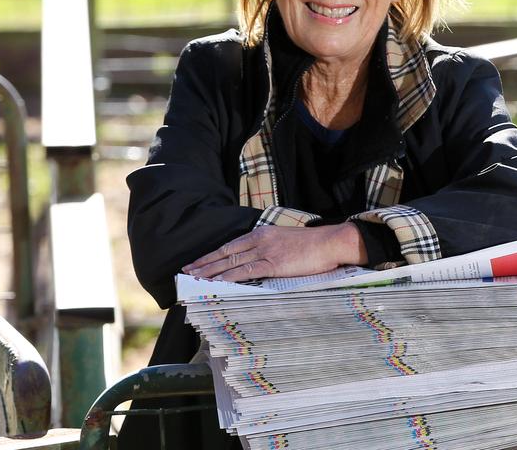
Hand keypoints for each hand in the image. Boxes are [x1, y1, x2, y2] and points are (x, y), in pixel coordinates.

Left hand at [183, 223, 367, 281]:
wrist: (330, 242)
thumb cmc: (313, 245)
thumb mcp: (286, 241)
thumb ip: (270, 249)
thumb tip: (258, 262)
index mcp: (262, 233)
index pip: (231, 245)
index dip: (212, 255)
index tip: (198, 262)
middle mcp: (259, 240)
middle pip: (225, 253)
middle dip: (204, 263)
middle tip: (186, 270)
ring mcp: (266, 252)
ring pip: (231, 262)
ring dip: (211, 271)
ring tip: (195, 278)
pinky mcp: (274, 264)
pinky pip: (246, 271)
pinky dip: (229, 277)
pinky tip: (218, 282)